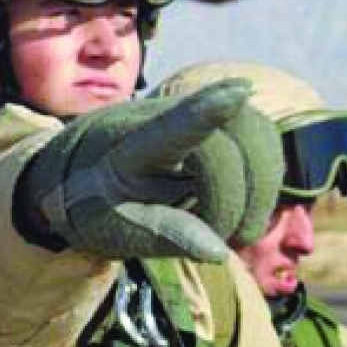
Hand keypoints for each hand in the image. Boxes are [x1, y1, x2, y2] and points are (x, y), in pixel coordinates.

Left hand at [15, 80, 281, 262]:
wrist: (83, 166)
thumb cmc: (98, 204)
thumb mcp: (117, 230)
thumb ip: (166, 236)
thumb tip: (220, 253)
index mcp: (129, 147)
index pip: (172, 127)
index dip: (205, 111)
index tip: (237, 93)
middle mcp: (166, 117)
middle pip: (234, 136)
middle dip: (245, 193)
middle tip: (233, 238)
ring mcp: (194, 111)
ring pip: (257, 133)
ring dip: (262, 185)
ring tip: (238, 227)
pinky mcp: (219, 119)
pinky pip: (261, 140)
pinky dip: (264, 177)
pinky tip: (243, 207)